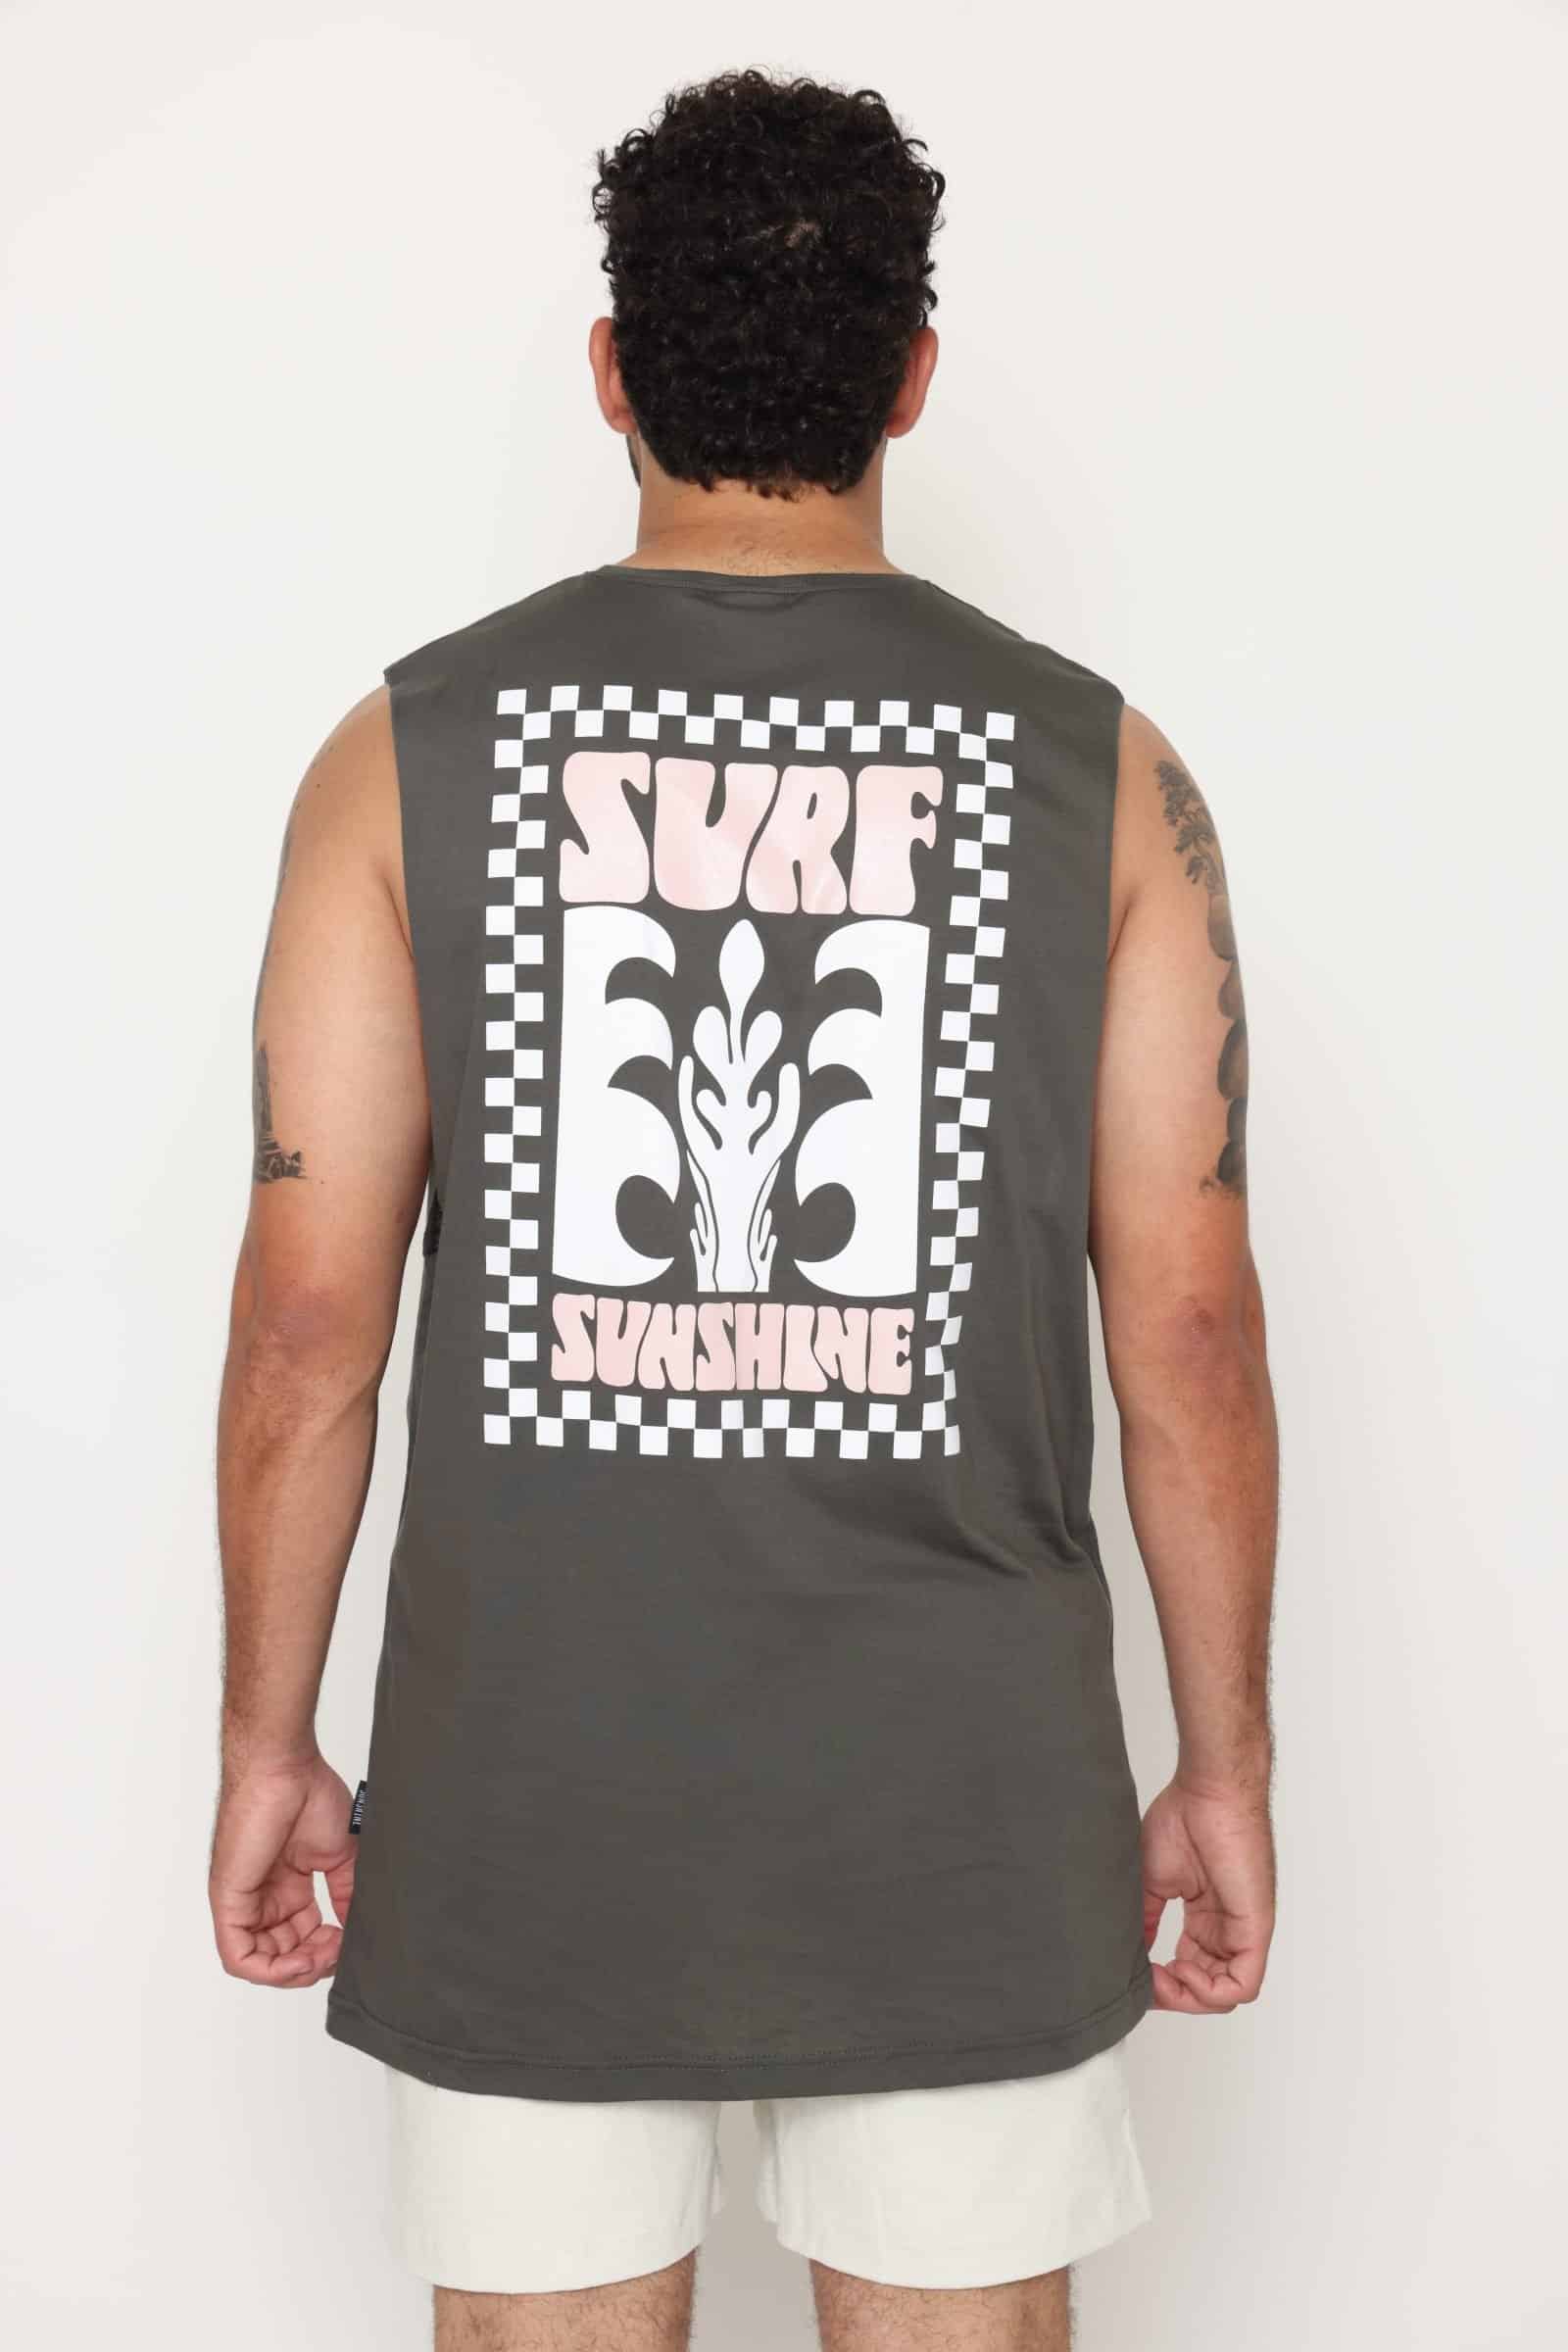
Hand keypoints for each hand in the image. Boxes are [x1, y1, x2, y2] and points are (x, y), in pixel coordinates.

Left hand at [209, 1752, 355, 1988]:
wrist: (285, 1769)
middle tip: (339, 1950)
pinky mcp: (228, 1900)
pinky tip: (299, 1961)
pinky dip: (269, 1970)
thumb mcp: (339, 1855)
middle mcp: (263, 1897)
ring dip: (295, 1970)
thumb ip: (346, 1894)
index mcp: (286, 1886)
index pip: (302, 1937)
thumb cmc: (307, 1794)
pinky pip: (238, 1955)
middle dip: (314, 1963)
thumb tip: (357, 1929)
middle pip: (283, 1954)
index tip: (350, 1941)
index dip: (326, 1949)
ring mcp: (243, 1900)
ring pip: (260, 1962)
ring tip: (323, 1955)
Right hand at [1141, 1776, 1274, 2013]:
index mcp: (1206, 1918)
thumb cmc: (1184, 1820)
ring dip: (1188, 1996)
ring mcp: (1243, 1931)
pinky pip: (1242, 1984)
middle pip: (1206, 1988)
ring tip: (1161, 1975)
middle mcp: (1226, 1929)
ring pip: (1224, 1994)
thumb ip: (1146, 1919)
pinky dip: (1209, 1992)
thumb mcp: (1153, 1880)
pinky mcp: (1255, 1929)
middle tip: (1145, 1982)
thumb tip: (1132, 1952)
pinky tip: (1181, 1969)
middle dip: (1172, 1995)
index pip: (1189, 1971)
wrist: (1208, 1793)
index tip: (1135, 1974)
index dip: (1162, 1983)